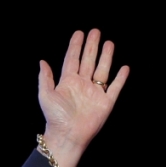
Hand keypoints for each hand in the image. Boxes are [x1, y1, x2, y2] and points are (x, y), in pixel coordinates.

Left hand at [38, 29, 128, 166]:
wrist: (67, 135)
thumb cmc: (54, 117)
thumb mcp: (46, 95)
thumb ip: (45, 78)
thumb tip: (42, 61)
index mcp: (67, 82)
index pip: (72, 60)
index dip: (75, 46)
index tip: (79, 33)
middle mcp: (82, 85)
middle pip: (88, 61)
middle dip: (91, 46)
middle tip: (95, 31)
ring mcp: (95, 93)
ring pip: (102, 70)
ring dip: (106, 57)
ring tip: (108, 42)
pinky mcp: (106, 102)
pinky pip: (115, 87)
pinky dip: (121, 78)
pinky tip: (124, 67)